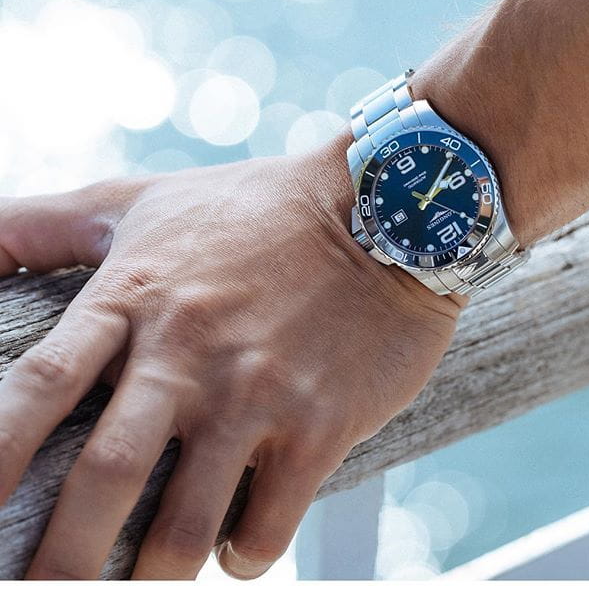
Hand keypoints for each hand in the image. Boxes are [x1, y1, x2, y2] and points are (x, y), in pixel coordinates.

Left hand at [0, 136, 463, 579]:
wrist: (380, 215)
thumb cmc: (253, 208)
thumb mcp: (141, 200)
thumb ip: (42, 223)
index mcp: (136, 298)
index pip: (36, 391)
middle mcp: (190, 353)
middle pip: (102, 483)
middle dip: (59, 567)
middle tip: (43, 600)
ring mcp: (258, 393)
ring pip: (182, 529)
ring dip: (150, 582)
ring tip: (141, 588)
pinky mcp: (321, 425)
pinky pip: (267, 525)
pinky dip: (241, 557)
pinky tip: (235, 548)